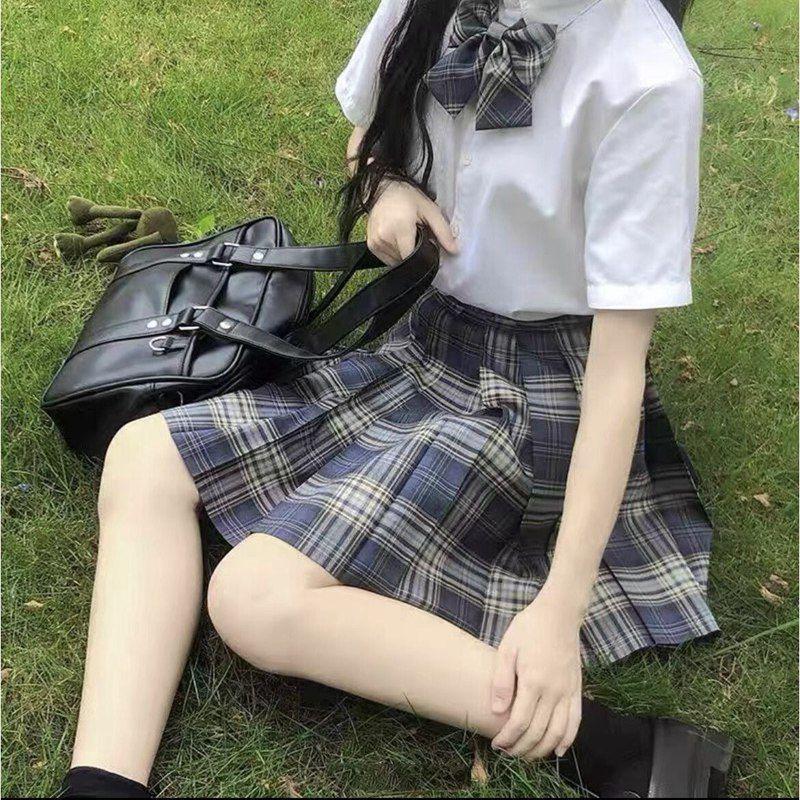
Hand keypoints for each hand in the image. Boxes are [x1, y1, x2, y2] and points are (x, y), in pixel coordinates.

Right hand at [366, 180, 458, 265]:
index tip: (427, 247)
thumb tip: (455, 250)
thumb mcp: (430, 210)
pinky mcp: (371, 245)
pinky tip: (397, 238)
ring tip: (406, 235)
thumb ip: (443, 232)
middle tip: (417, 235)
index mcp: (400, 228)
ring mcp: (375, 242)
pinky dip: (395, 252)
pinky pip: (387, 258)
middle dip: (414, 253)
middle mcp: (384, 237)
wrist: (384, 187)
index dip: (423, 257)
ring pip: (396, 261)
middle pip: (405, 260)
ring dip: (404, 253)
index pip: (412, 257)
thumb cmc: (408, 196)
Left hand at [490, 584, 582, 759]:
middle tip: (508, 753)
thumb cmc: (528, 628)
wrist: (559, 614)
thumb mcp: (507, 648)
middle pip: (538, 733)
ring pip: (558, 733)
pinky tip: (557, 750)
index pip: (520, 722)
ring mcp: (568, 692)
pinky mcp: (577, 689)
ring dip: (542, 750)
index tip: (496, 744)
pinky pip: (576, 721)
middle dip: (521, 748)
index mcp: (533, 681)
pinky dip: (567, 740)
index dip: (507, 738)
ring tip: (526, 755)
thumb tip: (497, 711)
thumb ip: (502, 681)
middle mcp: (554, 691)